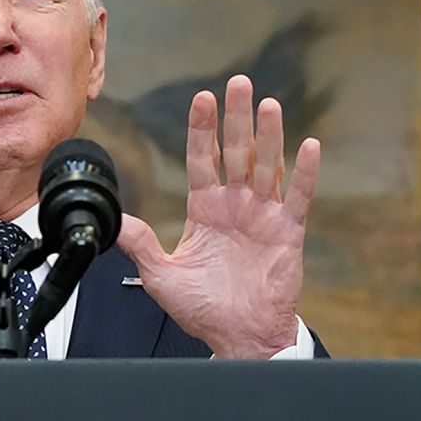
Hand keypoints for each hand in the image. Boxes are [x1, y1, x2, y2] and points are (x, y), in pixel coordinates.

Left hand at [117, 75, 320, 358]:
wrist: (238, 337)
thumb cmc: (203, 308)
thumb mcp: (160, 274)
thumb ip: (140, 244)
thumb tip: (111, 220)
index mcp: (206, 209)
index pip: (203, 159)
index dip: (202, 129)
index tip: (202, 98)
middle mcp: (236, 205)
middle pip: (237, 152)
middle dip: (236, 118)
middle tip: (238, 83)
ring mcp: (263, 216)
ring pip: (268, 166)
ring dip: (269, 135)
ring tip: (268, 104)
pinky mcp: (287, 233)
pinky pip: (298, 197)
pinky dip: (305, 173)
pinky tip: (309, 146)